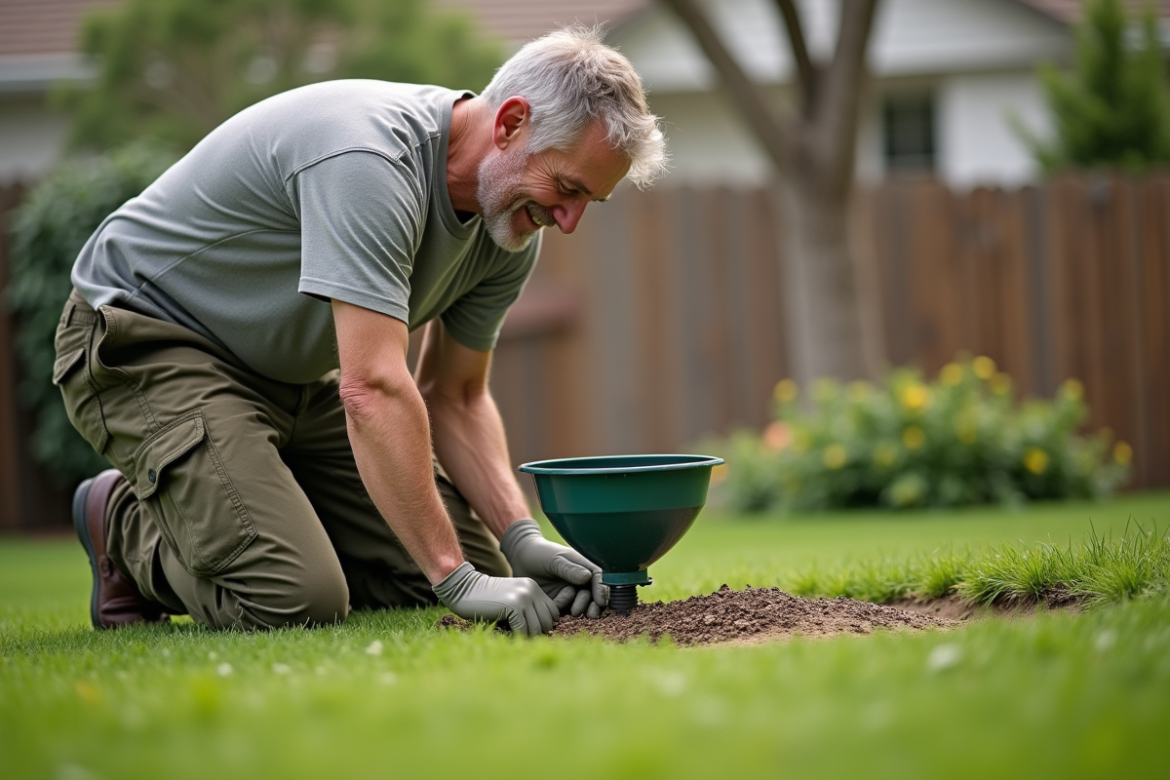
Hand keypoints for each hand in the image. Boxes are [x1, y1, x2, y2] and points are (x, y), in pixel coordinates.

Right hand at [432, 562, 557, 635]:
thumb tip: (541, 632)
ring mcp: (524, 597)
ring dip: (527, 637)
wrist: (464, 588)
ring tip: (515, 638)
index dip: (543, 625)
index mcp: (533, 587)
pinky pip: (524, 629)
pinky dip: (517, 637)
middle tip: (522, 638)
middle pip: (547, 622)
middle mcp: (531, 590)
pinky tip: (508, 635)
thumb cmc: (485, 599)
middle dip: (536, 633)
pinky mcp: (514, 605)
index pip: (552, 612)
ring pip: (537, 628)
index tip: (529, 632)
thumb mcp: (511, 599)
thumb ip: (527, 609)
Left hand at [500, 519, 608, 618]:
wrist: (521, 558)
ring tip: (574, 612)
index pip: (598, 578)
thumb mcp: (555, 559)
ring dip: (581, 609)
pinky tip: (560, 612)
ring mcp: (569, 592)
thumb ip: (569, 569)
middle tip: (591, 614)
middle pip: (592, 594)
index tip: (601, 600)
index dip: (602, 589)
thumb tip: (587, 577)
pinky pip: (565, 610)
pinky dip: (565, 613)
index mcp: (582, 567)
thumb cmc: (540, 553)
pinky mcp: (558, 602)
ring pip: (580, 604)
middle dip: (594, 605)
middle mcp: (579, 580)